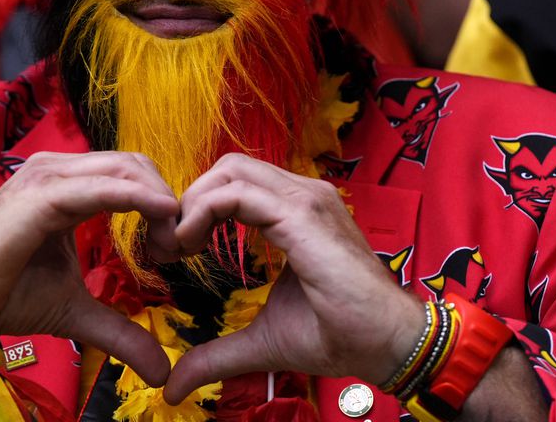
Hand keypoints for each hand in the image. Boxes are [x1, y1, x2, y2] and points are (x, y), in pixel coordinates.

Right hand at [0, 151, 179, 385]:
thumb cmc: (3, 293)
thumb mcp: (74, 310)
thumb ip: (119, 329)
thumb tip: (162, 370)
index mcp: (69, 185)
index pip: (133, 174)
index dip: (163, 203)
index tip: (176, 248)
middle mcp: (60, 170)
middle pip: (136, 164)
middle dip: (167, 200)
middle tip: (176, 248)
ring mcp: (48, 177)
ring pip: (124, 168)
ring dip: (158, 200)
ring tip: (168, 245)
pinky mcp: (40, 195)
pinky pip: (100, 187)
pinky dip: (137, 197)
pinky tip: (160, 215)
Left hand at [161, 154, 423, 403]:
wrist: (387, 343)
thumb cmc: (338, 334)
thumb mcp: (262, 339)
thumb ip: (217, 353)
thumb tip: (175, 386)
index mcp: (296, 211)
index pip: (234, 183)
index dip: (197, 207)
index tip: (175, 250)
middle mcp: (302, 194)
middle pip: (227, 168)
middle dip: (189, 199)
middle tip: (168, 246)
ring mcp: (305, 199)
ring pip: (229, 172)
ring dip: (192, 203)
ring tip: (177, 246)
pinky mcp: (303, 216)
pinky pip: (237, 194)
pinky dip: (203, 211)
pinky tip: (191, 245)